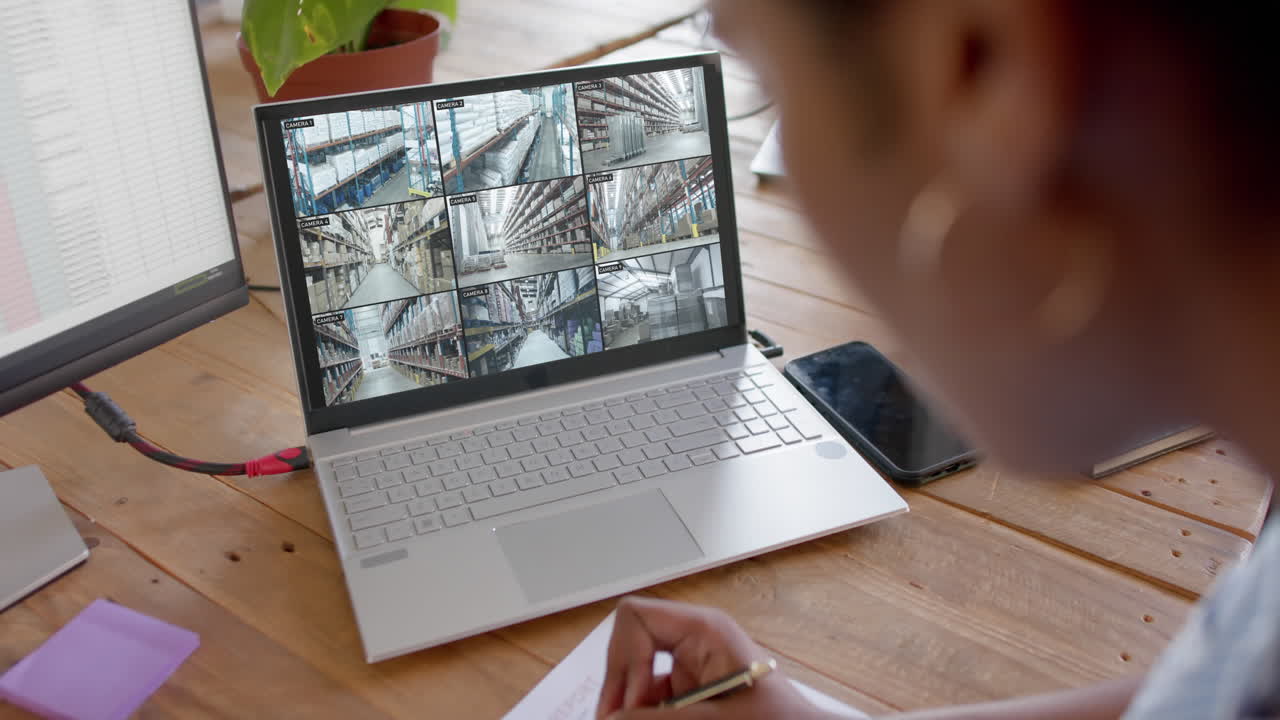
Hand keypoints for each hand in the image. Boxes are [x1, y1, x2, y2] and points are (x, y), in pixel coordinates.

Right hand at [596, 596, 823, 719]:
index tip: (629, 703)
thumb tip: (611, 718)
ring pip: (635, 675)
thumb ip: (657, 719)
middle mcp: (693, 639)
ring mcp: (690, 665)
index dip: (624, 659)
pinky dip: (643, 712)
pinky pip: (651, 694)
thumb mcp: (713, 719)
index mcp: (704, 630)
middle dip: (619, 686)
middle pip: (629, 644)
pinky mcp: (690, 690)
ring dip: (629, 704)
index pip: (636, 616)